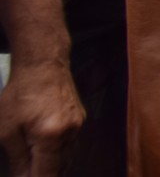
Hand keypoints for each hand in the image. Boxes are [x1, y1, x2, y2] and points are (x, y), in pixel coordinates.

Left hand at [0, 58, 83, 176]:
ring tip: (33, 164)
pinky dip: (57, 153)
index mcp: (50, 137)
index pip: (47, 175)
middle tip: (26, 172)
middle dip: (42, 174)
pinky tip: (44, 150)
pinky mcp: (81, 120)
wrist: (43, 64)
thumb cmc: (19, 95)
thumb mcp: (7, 130)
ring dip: (51, 166)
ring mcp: (79, 126)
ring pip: (67, 159)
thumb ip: (16, 159)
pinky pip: (70, 146)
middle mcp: (70, 134)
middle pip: (60, 170)